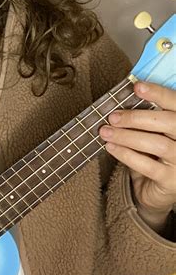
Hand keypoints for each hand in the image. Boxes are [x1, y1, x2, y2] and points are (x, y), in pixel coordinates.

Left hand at [99, 81, 175, 231]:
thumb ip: (146, 116)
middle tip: (113, 117)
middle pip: (169, 122)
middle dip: (136, 118)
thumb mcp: (153, 132)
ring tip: (106, 132)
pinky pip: (148, 166)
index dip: (158, 93)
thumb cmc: (154, 153)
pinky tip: (111, 147)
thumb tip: (121, 101)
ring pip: (157, 144)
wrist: (158, 188)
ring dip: (127, 136)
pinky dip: (126, 154)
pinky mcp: (172, 180)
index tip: (137, 87)